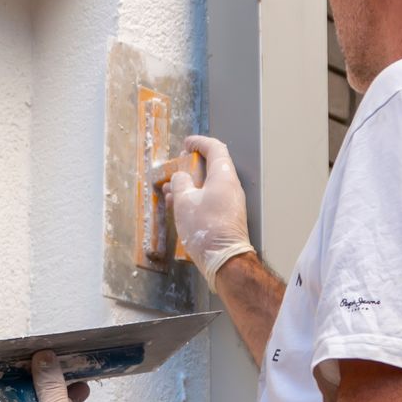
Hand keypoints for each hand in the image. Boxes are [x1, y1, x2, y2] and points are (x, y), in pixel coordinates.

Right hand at [165, 136, 253, 292]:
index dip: (199, 142)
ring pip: (208, 185)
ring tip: (171, 189)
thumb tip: (180, 177)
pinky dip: (195, 197)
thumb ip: (180, 183)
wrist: (225, 259)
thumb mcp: (184, 201)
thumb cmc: (205, 227)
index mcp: (223, 176)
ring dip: (190, 184)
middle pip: (212, 166)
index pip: (215, 148)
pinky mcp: (227, 217)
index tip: (186, 144)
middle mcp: (230, 186)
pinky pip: (210, 199)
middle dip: (192, 165)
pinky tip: (179, 205)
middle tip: (177, 167)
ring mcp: (230, 202)